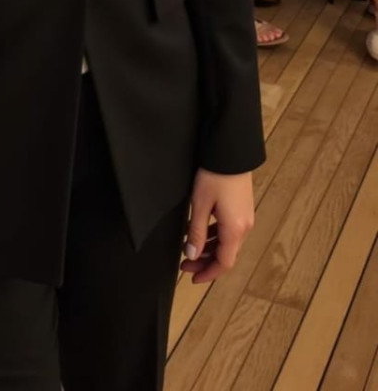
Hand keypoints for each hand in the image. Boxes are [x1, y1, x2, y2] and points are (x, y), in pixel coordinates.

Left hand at [180, 169, 254, 283]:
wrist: (230, 152)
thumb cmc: (214, 176)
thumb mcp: (200, 205)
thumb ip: (196, 232)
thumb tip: (193, 255)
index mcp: (235, 230)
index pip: (224, 263)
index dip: (208, 274)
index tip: (192, 278)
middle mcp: (244, 227)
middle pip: (226, 254)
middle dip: (205, 262)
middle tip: (185, 264)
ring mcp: (245, 217)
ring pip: (227, 242)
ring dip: (209, 248)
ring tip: (189, 247)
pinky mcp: (242, 208)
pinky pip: (228, 229)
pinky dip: (214, 235)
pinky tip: (198, 229)